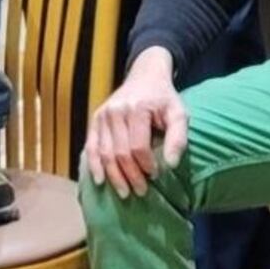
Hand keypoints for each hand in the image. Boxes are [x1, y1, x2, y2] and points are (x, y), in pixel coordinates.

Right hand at [84, 48, 187, 197]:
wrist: (145, 76)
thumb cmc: (164, 98)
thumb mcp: (178, 113)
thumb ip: (178, 137)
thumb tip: (171, 164)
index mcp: (137, 109)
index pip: (139, 147)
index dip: (147, 166)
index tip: (156, 175)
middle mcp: (116, 111)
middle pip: (120, 153)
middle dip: (131, 176)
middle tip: (141, 191)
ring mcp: (103, 114)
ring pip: (105, 153)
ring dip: (114, 176)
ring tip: (124, 192)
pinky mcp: (96, 118)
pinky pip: (91, 146)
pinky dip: (94, 165)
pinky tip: (100, 180)